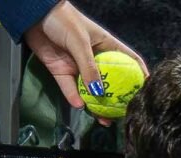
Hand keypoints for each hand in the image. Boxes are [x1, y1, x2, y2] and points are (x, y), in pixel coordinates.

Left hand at [23, 1, 147, 122]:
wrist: (33, 15)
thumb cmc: (63, 20)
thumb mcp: (80, 42)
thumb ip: (89, 67)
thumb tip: (99, 91)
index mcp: (106, 46)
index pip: (129, 61)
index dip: (140, 74)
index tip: (147, 90)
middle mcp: (95, 59)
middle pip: (111, 82)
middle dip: (118, 98)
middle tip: (124, 112)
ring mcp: (78, 67)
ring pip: (91, 90)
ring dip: (97, 105)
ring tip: (104, 119)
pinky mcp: (62, 72)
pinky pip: (70, 89)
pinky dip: (75, 98)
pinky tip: (81, 106)